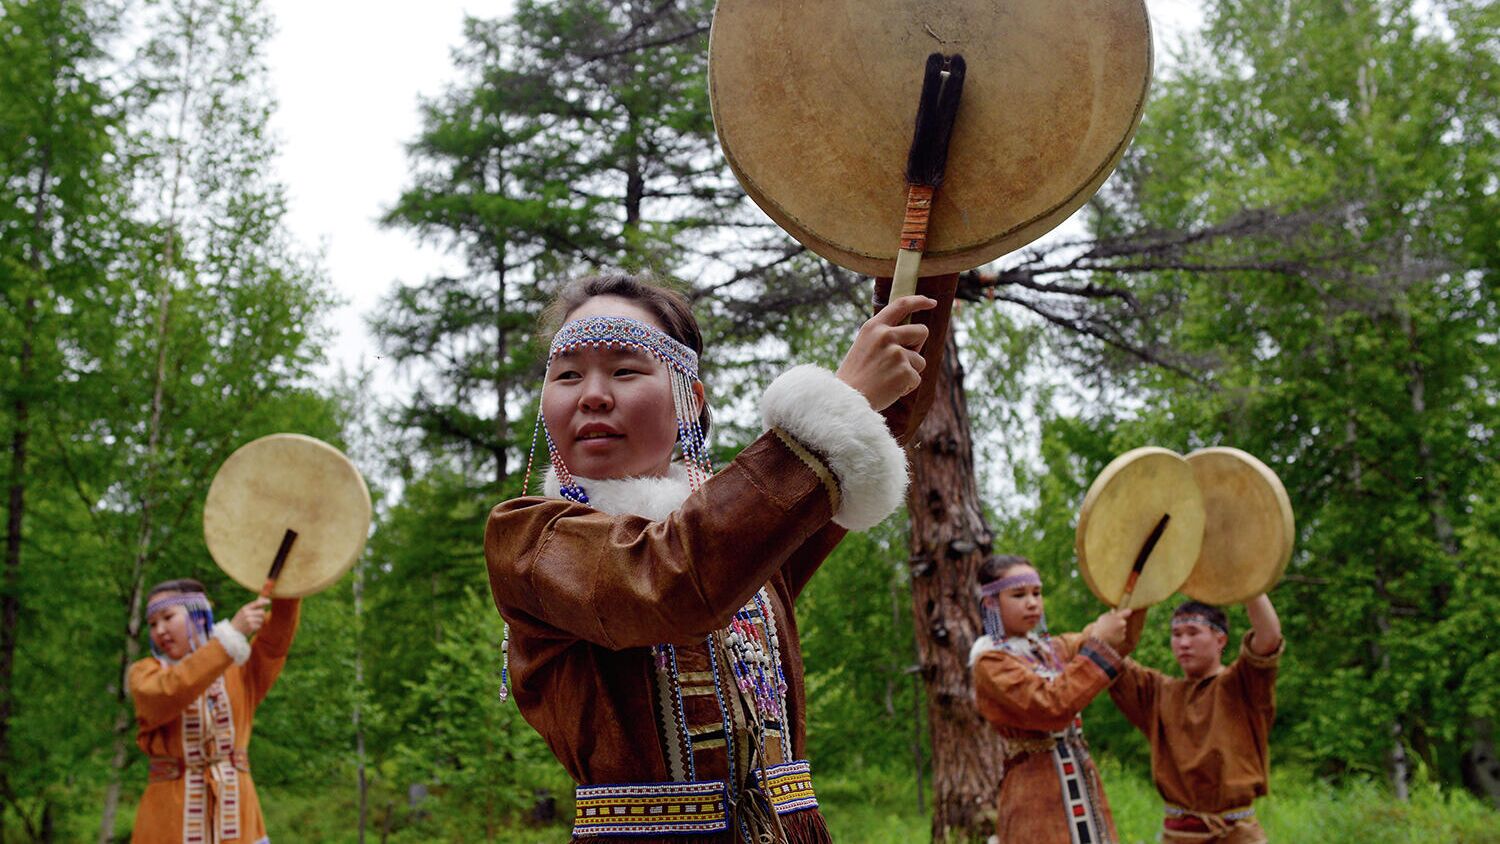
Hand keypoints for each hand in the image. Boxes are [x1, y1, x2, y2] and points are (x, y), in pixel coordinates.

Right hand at [231, 597, 270, 636]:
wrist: (233, 631)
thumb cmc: (240, 620)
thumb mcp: (244, 611)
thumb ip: (253, 606)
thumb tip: (263, 599)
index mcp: (245, 608)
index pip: (256, 603)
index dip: (264, 602)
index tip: (269, 601)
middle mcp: (247, 613)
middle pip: (262, 612)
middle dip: (261, 615)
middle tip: (256, 617)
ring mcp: (249, 620)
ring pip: (261, 619)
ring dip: (259, 622)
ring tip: (252, 623)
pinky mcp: (251, 627)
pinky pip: (259, 625)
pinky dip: (257, 627)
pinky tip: (251, 627)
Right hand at [835, 295, 936, 410]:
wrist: (845, 399)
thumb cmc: (855, 376)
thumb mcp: (864, 346)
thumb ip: (884, 336)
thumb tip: (912, 334)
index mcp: (874, 326)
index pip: (901, 304)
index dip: (919, 301)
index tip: (932, 302)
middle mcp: (886, 335)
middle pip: (922, 331)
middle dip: (918, 346)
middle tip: (901, 361)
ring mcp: (896, 353)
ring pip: (920, 360)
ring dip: (909, 371)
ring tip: (888, 379)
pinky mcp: (904, 371)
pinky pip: (916, 378)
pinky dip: (907, 387)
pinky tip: (889, 389)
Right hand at [1091, 608, 1131, 650]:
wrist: (1100, 638)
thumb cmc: (1100, 626)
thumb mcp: (1104, 617)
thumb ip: (1110, 614)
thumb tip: (1114, 610)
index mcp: (1119, 616)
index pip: (1127, 612)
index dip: (1128, 611)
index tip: (1129, 610)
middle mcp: (1123, 623)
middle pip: (1123, 622)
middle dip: (1119, 623)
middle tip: (1111, 625)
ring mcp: (1123, 631)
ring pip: (1122, 629)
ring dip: (1118, 630)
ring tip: (1109, 632)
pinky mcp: (1122, 638)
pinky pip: (1121, 636)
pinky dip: (1117, 636)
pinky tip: (1111, 636)